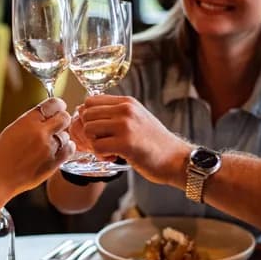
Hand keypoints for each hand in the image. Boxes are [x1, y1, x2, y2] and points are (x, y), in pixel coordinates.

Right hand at [0, 97, 73, 195]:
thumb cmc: (1, 155)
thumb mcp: (13, 129)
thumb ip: (31, 121)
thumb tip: (46, 116)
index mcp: (28, 121)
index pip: (53, 104)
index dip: (57, 105)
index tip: (58, 108)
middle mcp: (41, 133)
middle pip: (64, 118)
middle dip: (61, 119)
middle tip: (57, 124)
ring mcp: (49, 148)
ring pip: (66, 135)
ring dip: (60, 137)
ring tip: (48, 144)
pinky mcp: (54, 163)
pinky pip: (69, 149)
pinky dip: (66, 148)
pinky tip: (59, 149)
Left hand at [76, 95, 190, 184]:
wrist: (175, 158)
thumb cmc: (154, 142)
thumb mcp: (137, 118)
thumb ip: (115, 113)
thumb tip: (84, 113)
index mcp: (127, 102)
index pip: (90, 101)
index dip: (87, 117)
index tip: (96, 131)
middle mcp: (125, 110)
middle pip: (86, 115)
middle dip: (87, 132)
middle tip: (100, 143)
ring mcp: (125, 126)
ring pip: (88, 130)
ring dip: (93, 144)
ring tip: (108, 150)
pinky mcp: (126, 144)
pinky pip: (97, 146)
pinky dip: (101, 155)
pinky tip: (113, 157)